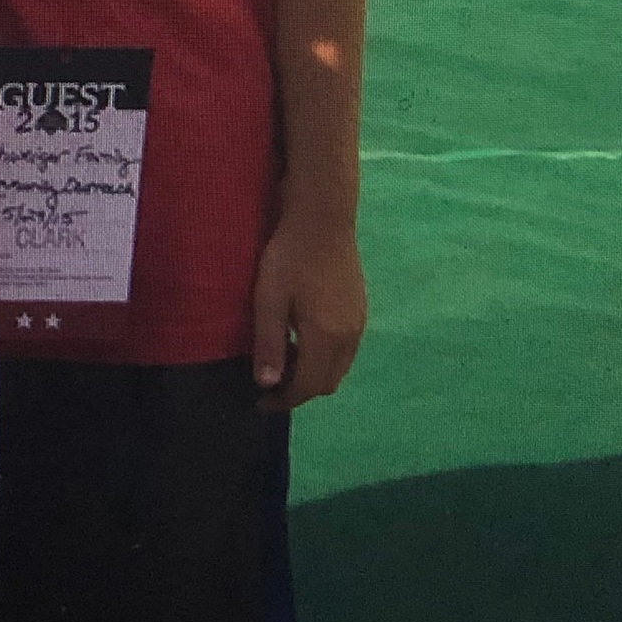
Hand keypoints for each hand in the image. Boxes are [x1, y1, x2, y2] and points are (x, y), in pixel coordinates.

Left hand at [249, 217, 365, 411]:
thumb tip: (269, 385)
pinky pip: (345, 350)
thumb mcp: (269, 299)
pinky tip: (303, 339)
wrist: (323, 219)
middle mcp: (349, 338)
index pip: (308, 386)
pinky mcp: (360, 310)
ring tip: (284, 362)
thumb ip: (269, 343)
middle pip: (328, 383)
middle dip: (300, 391)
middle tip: (270, 385)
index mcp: (327, 338)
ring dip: (313, 374)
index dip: (284, 401)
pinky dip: (325, 358)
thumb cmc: (290, 256)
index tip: (261, 403)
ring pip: (339, 367)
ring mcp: (359, 323)